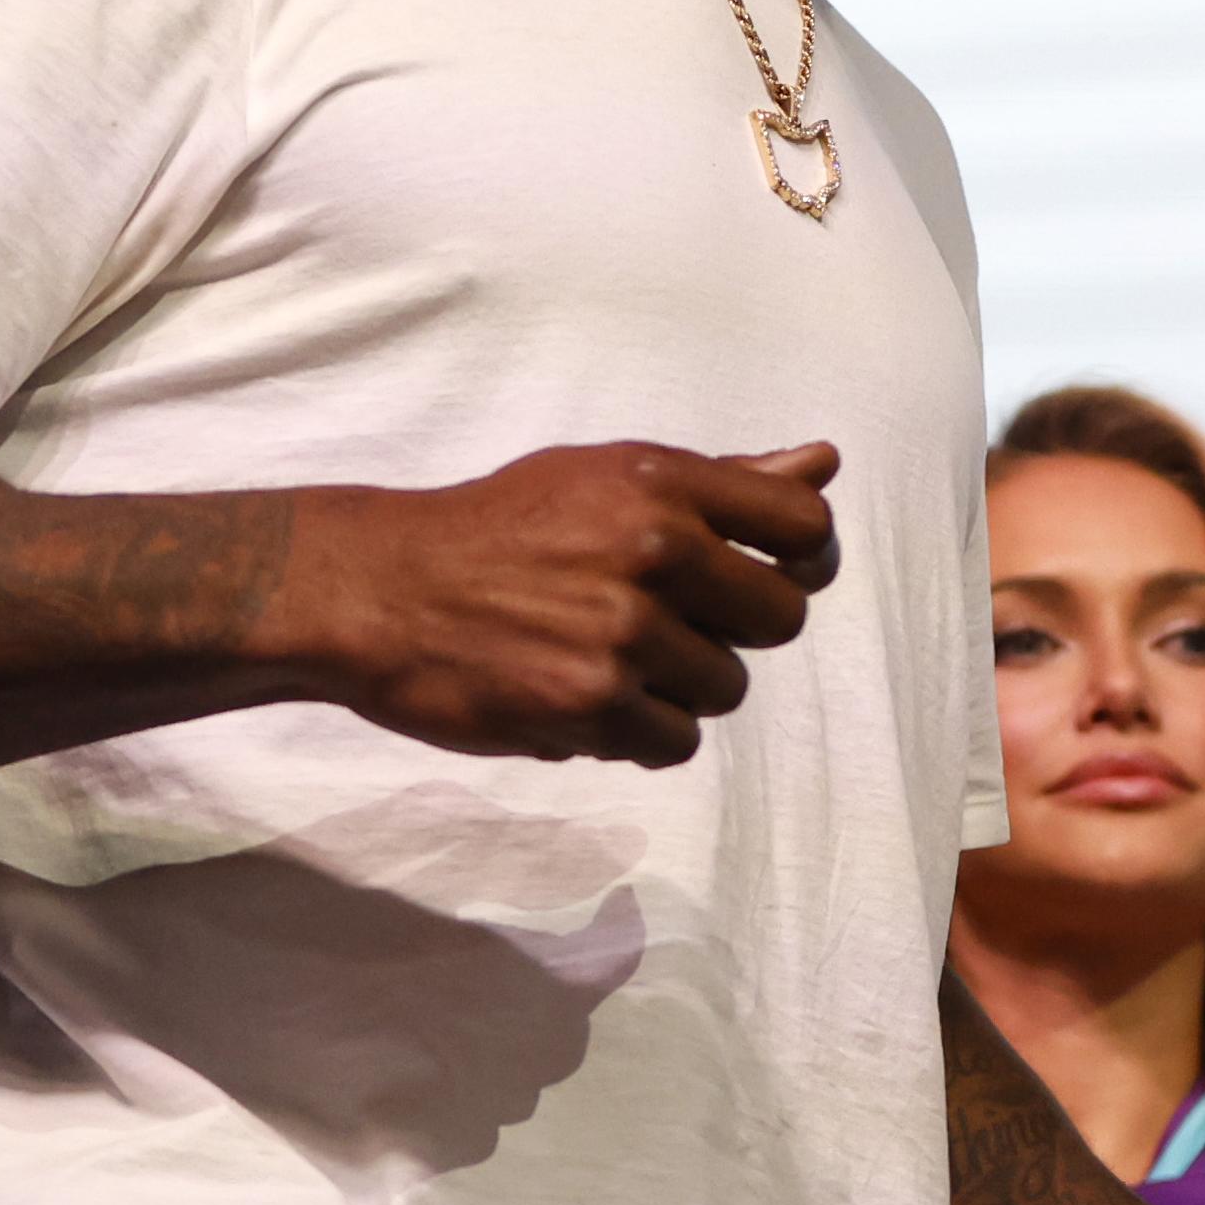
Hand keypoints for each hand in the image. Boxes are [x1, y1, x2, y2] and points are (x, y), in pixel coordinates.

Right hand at [286, 440, 840, 766]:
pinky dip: (637, 731)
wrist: (380, 590)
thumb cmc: (499, 528)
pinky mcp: (593, 706)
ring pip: (725, 686)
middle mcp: (652, 551)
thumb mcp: (605, 478)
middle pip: (780, 616)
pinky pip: (676, 741)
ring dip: (678, 684)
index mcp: (660, 483)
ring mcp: (624, 633)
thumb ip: (721, 481)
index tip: (763, 571)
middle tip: (667, 619)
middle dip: (734, 627)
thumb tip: (824, 462)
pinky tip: (584, 696)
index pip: (805, 524)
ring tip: (606, 655)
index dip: (800, 557)